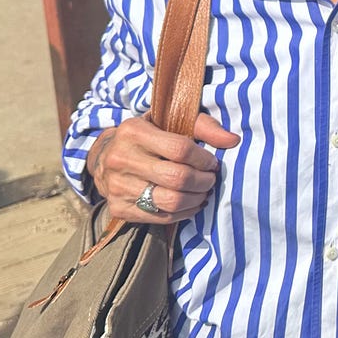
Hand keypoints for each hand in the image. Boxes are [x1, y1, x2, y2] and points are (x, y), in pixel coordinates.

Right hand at [87, 112, 238, 221]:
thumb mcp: (169, 120)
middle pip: (177, 178)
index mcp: (133, 132)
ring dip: (196, 198)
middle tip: (211, 179)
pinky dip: (184, 212)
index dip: (204, 159)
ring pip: (170, 201)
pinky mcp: (119, 209)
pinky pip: (161, 217)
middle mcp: (121, 159)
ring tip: (203, 191)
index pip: (180, 149)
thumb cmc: (148, 135)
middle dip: (203, 181)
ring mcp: (117, 187)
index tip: (212, 163)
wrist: (104, 156)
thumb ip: (203, 126)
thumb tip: (232, 141)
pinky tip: (191, 203)